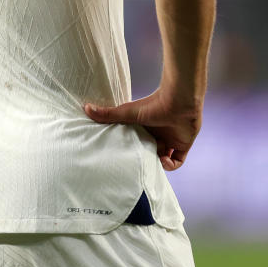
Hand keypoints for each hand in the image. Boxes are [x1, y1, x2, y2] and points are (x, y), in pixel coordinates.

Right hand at [84, 89, 201, 170]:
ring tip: (152, 161)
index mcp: (144, 128)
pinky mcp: (182, 146)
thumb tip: (85, 107)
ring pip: (163, 159)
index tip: (127, 155)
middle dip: (146, 159)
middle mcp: (157, 135)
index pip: (138, 143)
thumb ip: (107, 114)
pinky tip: (163, 160)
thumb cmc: (152, 105)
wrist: (178, 102)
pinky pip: (177, 162)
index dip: (134, 151)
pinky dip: (170, 165)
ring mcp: (170, 141)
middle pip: (150, 152)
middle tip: (139, 163)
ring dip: (158, 164)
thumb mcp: (126, 112)